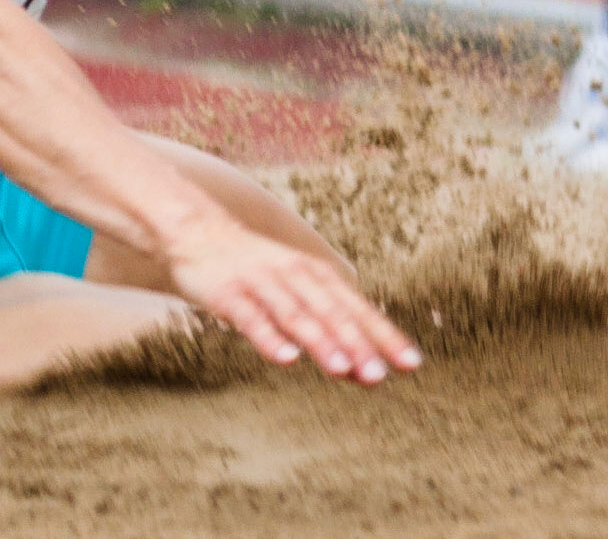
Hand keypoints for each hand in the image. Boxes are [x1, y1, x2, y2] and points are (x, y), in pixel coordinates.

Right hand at [166, 217, 421, 381]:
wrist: (196, 231)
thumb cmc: (256, 270)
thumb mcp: (296, 286)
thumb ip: (327, 324)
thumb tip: (366, 370)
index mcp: (312, 273)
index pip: (355, 307)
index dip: (382, 335)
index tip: (411, 364)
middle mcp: (291, 275)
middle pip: (329, 312)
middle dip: (355, 343)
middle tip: (379, 376)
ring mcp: (259, 282)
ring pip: (295, 314)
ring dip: (320, 341)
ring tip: (342, 369)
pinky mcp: (228, 293)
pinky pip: (251, 317)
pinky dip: (269, 337)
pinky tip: (286, 359)